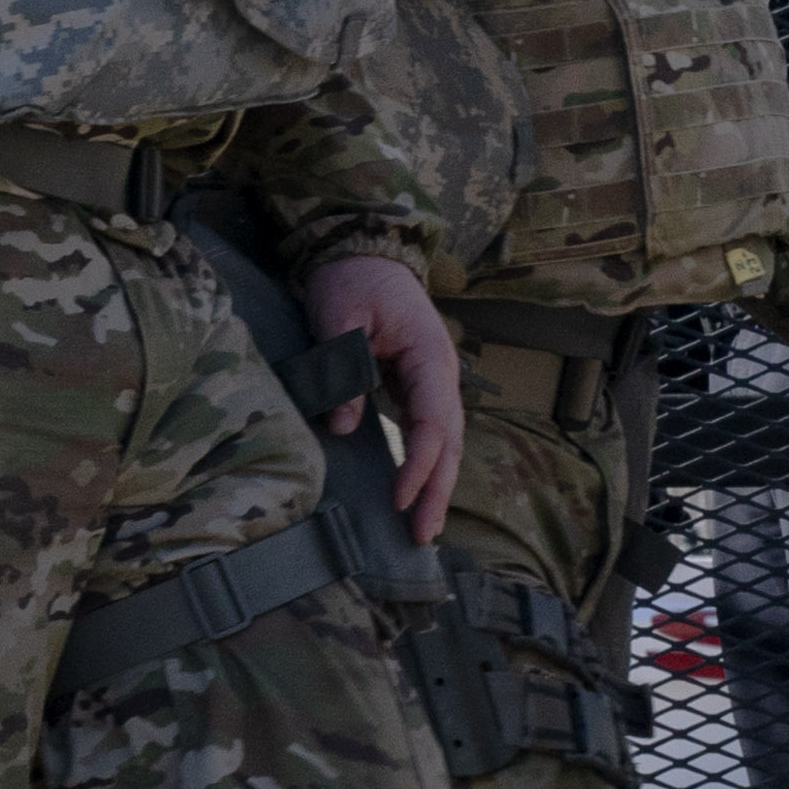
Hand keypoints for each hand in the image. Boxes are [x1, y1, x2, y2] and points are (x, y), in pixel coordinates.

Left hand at [301, 253, 460, 544]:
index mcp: (430, 354)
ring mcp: (433, 380)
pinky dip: (426, 465)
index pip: (432, 419)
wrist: (365, 253)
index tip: (399, 498)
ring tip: (423, 528)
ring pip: (444, 441)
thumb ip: (342, 368)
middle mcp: (441, 372)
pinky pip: (428, 432)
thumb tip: (342, 426)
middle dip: (438, 489)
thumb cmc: (352, 279)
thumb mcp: (339, 316)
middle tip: (423, 535)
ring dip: (436, 484)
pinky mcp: (418, 387)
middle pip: (449, 440)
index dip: (419, 463)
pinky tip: (414, 494)